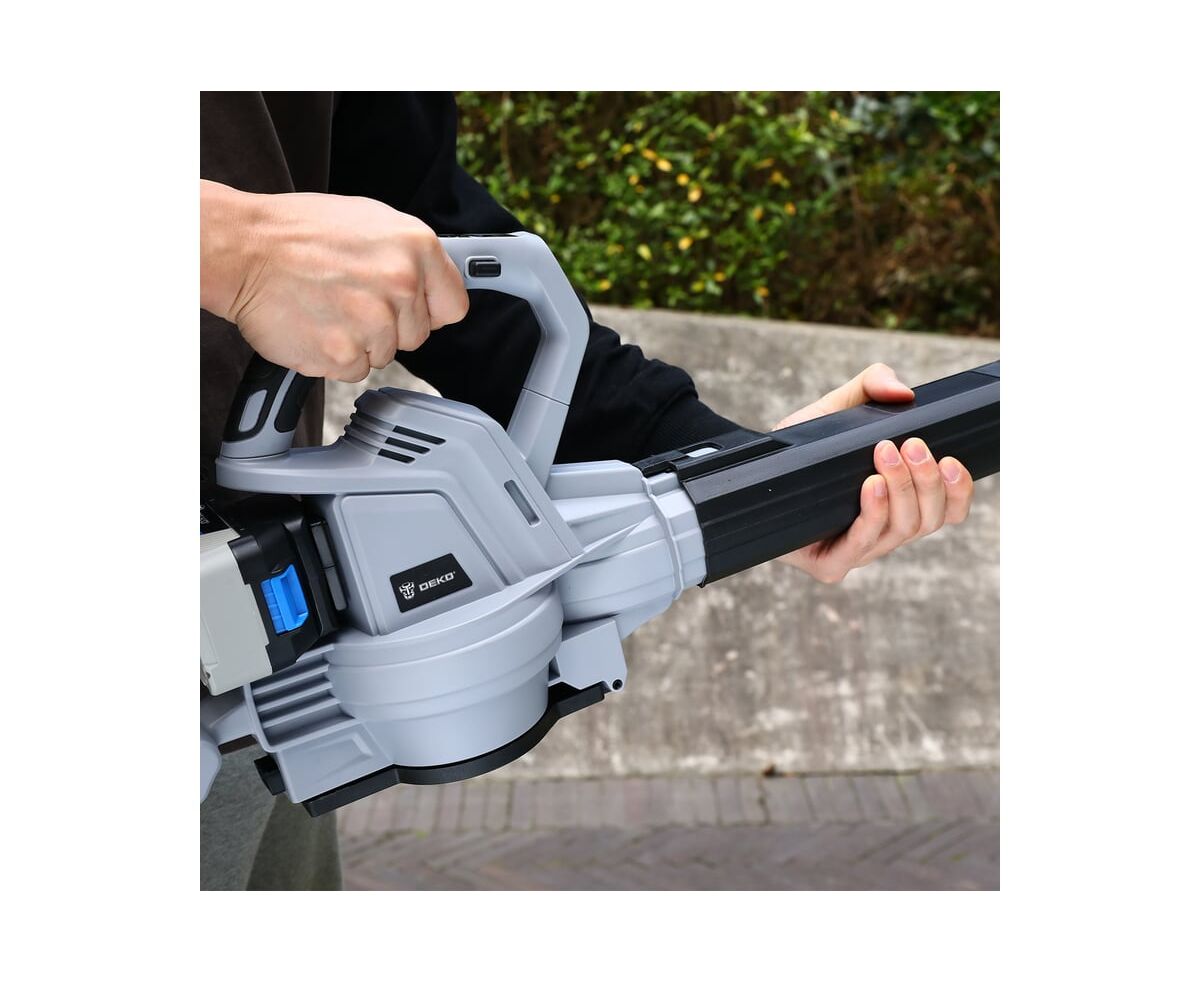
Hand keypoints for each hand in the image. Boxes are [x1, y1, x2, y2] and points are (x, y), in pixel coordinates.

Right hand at [200, 180, 468, 381]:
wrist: (242, 248)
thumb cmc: (298, 233)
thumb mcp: (370, 222)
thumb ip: (411, 256)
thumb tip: (436, 283)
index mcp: (416, 246)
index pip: (454, 306)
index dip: (429, 310)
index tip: (410, 308)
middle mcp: (401, 283)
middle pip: (417, 337)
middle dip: (388, 326)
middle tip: (349, 298)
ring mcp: (373, 322)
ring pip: (384, 355)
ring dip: (358, 342)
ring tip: (327, 307)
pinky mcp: (343, 353)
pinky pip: (353, 372)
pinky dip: (333, 358)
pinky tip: (314, 326)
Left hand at [772, 363, 974, 582]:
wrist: (751, 472)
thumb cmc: (801, 447)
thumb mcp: (836, 408)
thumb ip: (870, 385)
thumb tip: (904, 391)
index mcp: (898, 503)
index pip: (947, 509)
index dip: (959, 490)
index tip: (950, 458)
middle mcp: (884, 531)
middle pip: (928, 519)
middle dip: (925, 480)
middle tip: (912, 445)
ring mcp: (858, 551)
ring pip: (902, 531)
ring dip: (902, 489)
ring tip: (886, 453)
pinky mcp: (829, 565)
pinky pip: (862, 546)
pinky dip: (873, 515)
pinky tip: (870, 486)